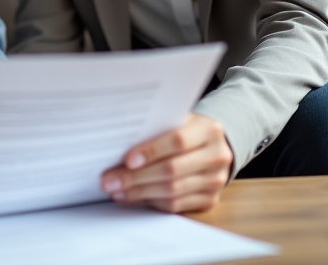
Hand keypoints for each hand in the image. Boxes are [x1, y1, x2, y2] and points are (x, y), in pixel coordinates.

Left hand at [100, 113, 232, 213]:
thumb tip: (118, 147)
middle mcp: (217, 156)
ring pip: (172, 192)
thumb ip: (156, 129)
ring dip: (139, 193)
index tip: (127, 160)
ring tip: (116, 190)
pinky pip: (176, 206)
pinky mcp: (209, 200)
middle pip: (172, 170)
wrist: (216, 147)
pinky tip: (133, 197)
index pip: (178, 141)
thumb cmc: (187, 131)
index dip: (151, 151)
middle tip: (110, 181)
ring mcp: (215, 181)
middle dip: (136, 178)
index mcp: (209, 130)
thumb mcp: (178, 121)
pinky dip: (151, 202)